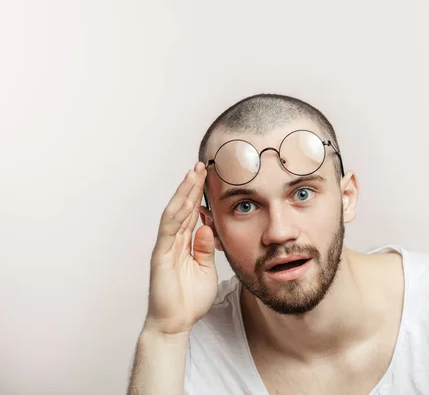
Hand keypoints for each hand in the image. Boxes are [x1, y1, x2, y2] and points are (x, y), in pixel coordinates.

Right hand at [144, 162, 217, 334]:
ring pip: (174, 213)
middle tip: (201, 166)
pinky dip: (176, 214)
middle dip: (191, 186)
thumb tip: (207, 227)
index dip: (199, 195)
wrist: (176, 323)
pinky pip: (168, 231)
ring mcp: (165, 247)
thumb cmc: (190, 299)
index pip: (192, 213)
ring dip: (183, 193)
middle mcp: (173, 241)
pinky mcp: (160, 256)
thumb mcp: (206, 269)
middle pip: (183, 208)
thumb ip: (205, 248)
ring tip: (192, 174)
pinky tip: (185, 200)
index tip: (209, 177)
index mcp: (185, 244)